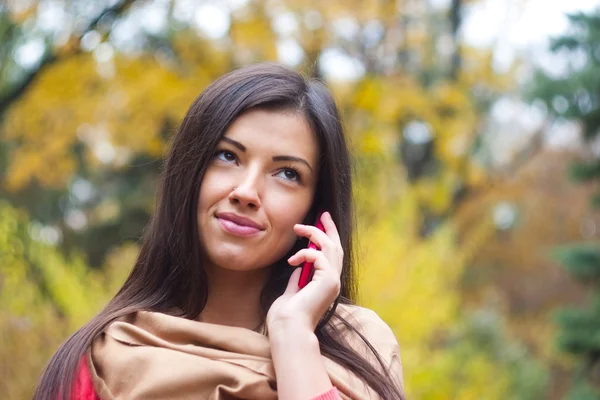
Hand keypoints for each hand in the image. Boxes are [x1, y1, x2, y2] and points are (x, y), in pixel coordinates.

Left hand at [266, 212, 342, 333]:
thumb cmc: (286, 317)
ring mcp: (332, 282)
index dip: (328, 238)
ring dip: (315, 234)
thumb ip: (297, 280)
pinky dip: (305, 253)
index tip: (322, 223)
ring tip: (298, 228)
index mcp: (325, 285)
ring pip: (330, 248)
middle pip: (336, 248)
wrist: (287, 329)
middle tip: (322, 214)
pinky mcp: (328, 281)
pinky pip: (319, 256)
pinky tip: (292, 260)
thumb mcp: (291, 293)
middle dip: (329, 229)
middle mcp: (333, 282)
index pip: (331, 257)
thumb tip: (297, 269)